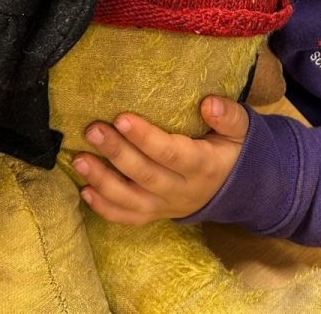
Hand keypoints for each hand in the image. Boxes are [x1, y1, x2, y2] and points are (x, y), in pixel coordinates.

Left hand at [73, 96, 247, 223]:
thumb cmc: (234, 150)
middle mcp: (183, 190)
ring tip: (78, 159)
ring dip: (102, 181)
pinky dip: (105, 208)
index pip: (171, 153)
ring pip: (131, 200)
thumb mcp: (242, 130)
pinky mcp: (156, 214)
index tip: (122, 117)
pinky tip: (85, 190)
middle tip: (93, 130)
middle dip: (116, 153)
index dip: (145, 138)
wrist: (241, 190)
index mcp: (204, 165)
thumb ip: (229, 115)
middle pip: (145, 175)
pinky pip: (129, 218)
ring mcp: (167, 206)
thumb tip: (208, 103)